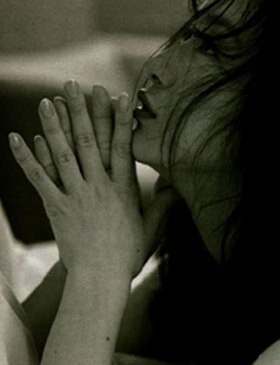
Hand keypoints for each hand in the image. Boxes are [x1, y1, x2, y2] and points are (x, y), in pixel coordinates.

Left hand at [10, 80, 177, 278]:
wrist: (100, 279)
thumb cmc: (127, 256)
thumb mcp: (151, 230)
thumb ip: (162, 206)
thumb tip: (177, 188)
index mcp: (123, 189)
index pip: (122, 146)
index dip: (119, 120)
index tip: (116, 96)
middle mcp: (99, 186)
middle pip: (90, 141)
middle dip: (82, 111)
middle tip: (74, 85)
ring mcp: (76, 195)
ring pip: (63, 153)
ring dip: (54, 126)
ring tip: (47, 101)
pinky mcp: (56, 207)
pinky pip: (39, 178)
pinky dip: (27, 158)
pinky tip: (17, 137)